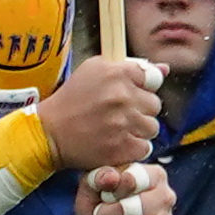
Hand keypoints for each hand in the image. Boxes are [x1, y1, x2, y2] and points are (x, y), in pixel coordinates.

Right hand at [32, 52, 162, 175]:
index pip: (153, 79)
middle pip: (155, 104)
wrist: (49, 132)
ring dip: (139, 130)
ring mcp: (123, 124)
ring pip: (153, 128)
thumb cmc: (71, 99)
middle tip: (120, 115)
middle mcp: (122, 96)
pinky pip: (145, 148)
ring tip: (119, 130)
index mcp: (116, 73)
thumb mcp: (93, 70)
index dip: (142, 88)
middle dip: (141, 110)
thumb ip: (129, 66)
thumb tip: (164, 69)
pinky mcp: (122, 148)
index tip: (128, 95)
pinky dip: (133, 148)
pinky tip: (117, 143)